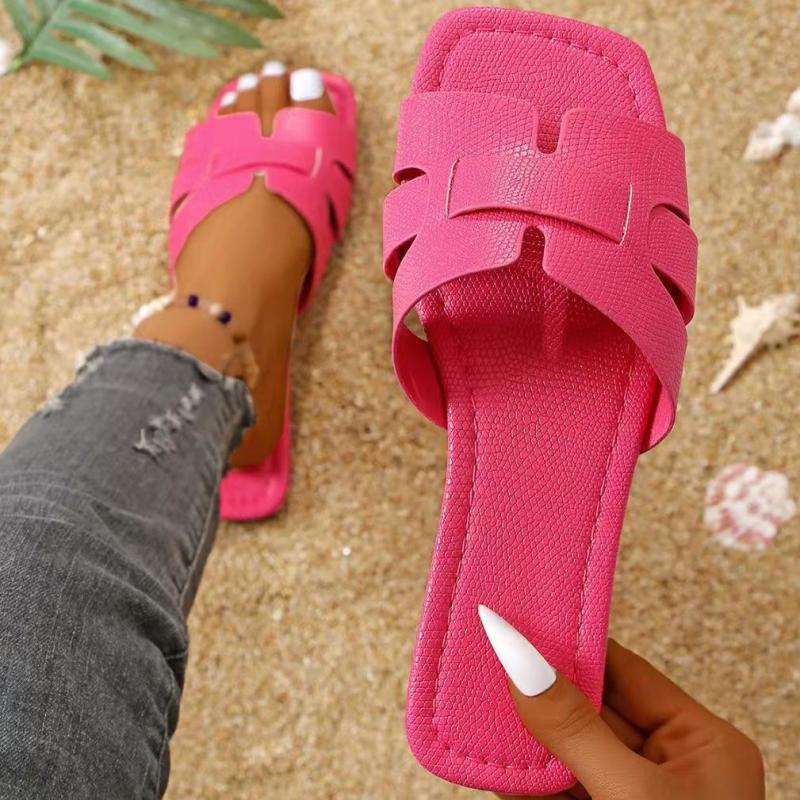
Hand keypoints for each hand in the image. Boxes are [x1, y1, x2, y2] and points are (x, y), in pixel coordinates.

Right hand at [482, 626, 763, 798]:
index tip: (522, 623)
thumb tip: (523, 664)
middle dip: (537, 688)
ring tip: (476, 699)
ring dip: (521, 733)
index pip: (625, 672)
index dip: (571, 646)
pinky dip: (520, 780)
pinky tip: (489, 759)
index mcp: (700, 745)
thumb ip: (576, 729)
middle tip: (487, 656)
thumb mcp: (633, 799)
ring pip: (564, 751)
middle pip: (588, 708)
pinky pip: (552, 792)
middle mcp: (666, 769)